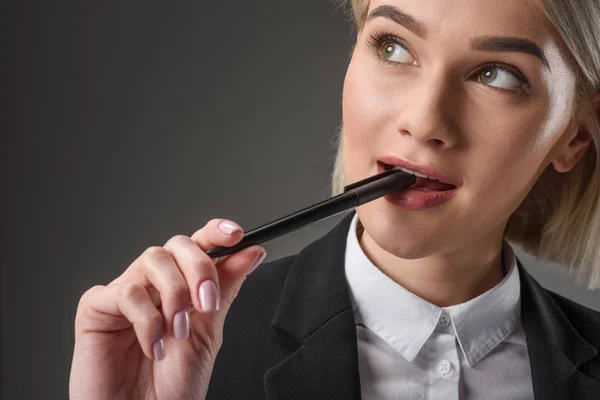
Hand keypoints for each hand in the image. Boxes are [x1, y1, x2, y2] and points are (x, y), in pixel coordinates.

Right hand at [69, 219, 265, 399]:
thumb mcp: (209, 331)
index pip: (198, 245)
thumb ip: (226, 288)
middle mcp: (154, 285)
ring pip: (153, 258)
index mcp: (182, 286)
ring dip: (174, 294)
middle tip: (208, 303)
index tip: (235, 234)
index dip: (215, 232)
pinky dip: (147, 319)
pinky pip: (126, 291)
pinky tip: (154, 345)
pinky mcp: (96, 307)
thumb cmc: (172, 386)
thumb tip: (253, 252)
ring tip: (177, 331)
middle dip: (199, 269)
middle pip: (177, 245)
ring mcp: (125, 293)